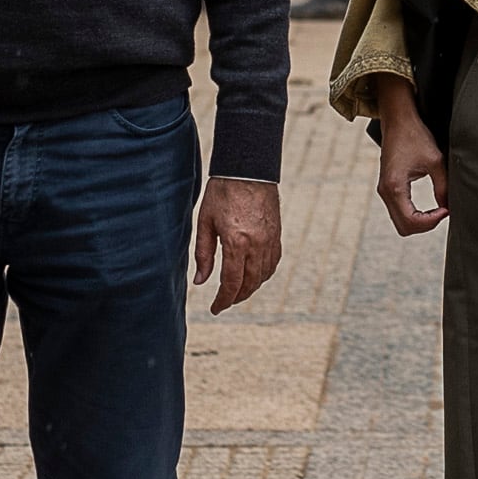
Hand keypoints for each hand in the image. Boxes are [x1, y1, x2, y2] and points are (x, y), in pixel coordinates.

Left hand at [194, 176, 281, 311]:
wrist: (248, 170)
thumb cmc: (223, 193)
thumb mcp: (206, 222)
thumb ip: (203, 254)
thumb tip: (200, 281)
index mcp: (237, 243)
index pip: (232, 283)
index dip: (223, 300)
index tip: (215, 308)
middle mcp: (257, 245)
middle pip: (249, 284)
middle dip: (236, 297)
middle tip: (223, 301)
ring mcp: (270, 241)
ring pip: (263, 276)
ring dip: (250, 287)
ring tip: (237, 290)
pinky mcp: (277, 235)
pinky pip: (273, 263)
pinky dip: (263, 274)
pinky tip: (254, 275)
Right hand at [369, 76, 448, 235]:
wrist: (398, 120)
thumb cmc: (416, 136)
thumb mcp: (436, 161)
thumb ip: (443, 187)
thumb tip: (449, 208)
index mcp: (394, 187)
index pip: (411, 221)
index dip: (431, 222)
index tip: (446, 210)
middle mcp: (385, 191)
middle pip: (404, 228)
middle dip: (426, 226)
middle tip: (444, 212)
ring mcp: (384, 190)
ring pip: (400, 222)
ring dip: (420, 222)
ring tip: (439, 210)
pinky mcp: (388, 188)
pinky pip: (399, 212)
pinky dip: (414, 216)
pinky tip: (430, 207)